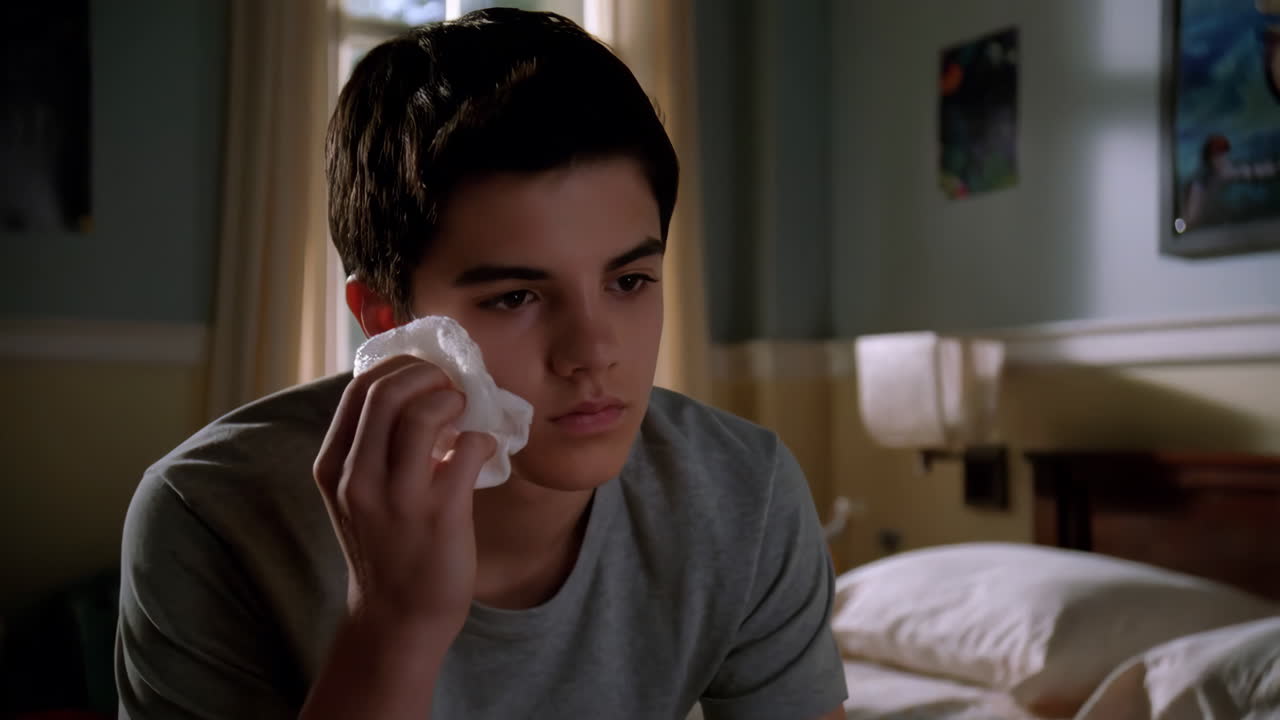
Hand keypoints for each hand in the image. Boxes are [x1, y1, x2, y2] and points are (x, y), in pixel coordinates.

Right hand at [313, 355, 496, 638]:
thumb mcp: (358, 493)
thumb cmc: (385, 547)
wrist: (397, 619)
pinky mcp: (440, 514)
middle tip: (449, 385)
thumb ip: (373, 447)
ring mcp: (398, 497)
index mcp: (333, 466)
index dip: (398, 367)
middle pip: (387, 392)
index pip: (358, 390)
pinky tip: (482, 450)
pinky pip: (467, 448)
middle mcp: (357, 478)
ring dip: (452, 399)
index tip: (423, 372)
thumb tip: (416, 390)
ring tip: (464, 411)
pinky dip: (480, 438)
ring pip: (423, 414)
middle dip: (426, 374)